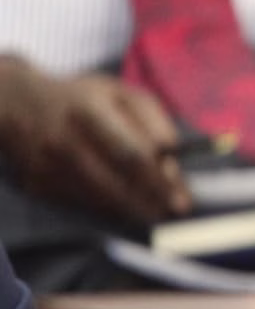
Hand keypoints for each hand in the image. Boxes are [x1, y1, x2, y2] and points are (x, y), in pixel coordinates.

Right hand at [0, 58, 190, 225]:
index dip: (159, 181)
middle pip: (114, 183)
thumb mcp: (121, 93)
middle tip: (175, 214)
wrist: (18, 104)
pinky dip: (107, 211)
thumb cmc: (83, 99)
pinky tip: (127, 211)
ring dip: (132, 212)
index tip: (182, 199)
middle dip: (150, 203)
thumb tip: (172, 152)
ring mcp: (46, 165)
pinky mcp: (36, 184)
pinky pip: (79, 204)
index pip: (131, 153)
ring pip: (97, 199)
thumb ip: (153, 119)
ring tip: (158, 215)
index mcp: (89, 110)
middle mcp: (64, 139)